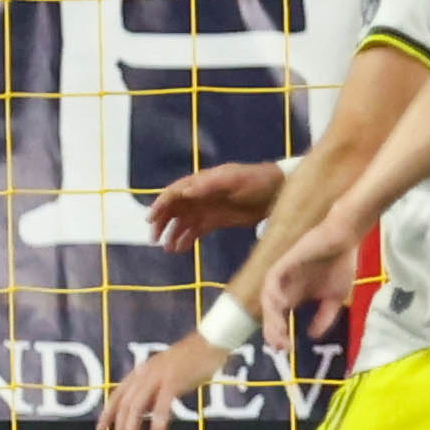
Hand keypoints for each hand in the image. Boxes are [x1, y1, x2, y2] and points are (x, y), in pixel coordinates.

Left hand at [101, 333, 229, 429]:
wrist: (211, 342)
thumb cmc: (193, 358)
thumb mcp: (168, 373)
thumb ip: (155, 389)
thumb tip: (147, 410)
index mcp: (142, 372)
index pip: (118, 395)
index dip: (107, 413)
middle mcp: (145, 374)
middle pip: (126, 405)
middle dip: (121, 429)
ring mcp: (158, 377)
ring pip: (137, 407)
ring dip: (132, 429)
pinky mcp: (173, 381)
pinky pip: (161, 406)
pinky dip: (157, 423)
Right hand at [147, 160, 285, 250]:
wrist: (279, 192)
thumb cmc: (256, 181)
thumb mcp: (234, 180)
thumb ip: (209, 185)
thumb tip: (185, 192)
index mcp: (200, 182)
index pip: (173, 193)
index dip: (160, 205)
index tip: (151, 219)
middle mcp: (199, 196)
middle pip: (173, 209)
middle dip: (161, 223)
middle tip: (154, 238)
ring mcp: (206, 209)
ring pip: (182, 222)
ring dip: (172, 234)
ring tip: (167, 248)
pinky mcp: (215, 221)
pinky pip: (195, 231)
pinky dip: (186, 239)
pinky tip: (180, 249)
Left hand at [256, 216, 363, 349]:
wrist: (345, 240)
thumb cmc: (340, 265)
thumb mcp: (335, 299)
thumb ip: (324, 317)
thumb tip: (312, 336)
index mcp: (295, 297)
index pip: (281, 319)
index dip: (280, 335)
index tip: (287, 350)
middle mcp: (285, 289)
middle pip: (271, 313)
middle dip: (273, 331)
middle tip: (280, 346)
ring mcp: (283, 277)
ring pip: (268, 299)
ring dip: (271, 316)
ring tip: (278, 330)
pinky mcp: (284, 263)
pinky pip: (272, 279)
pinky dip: (273, 292)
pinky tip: (281, 304)